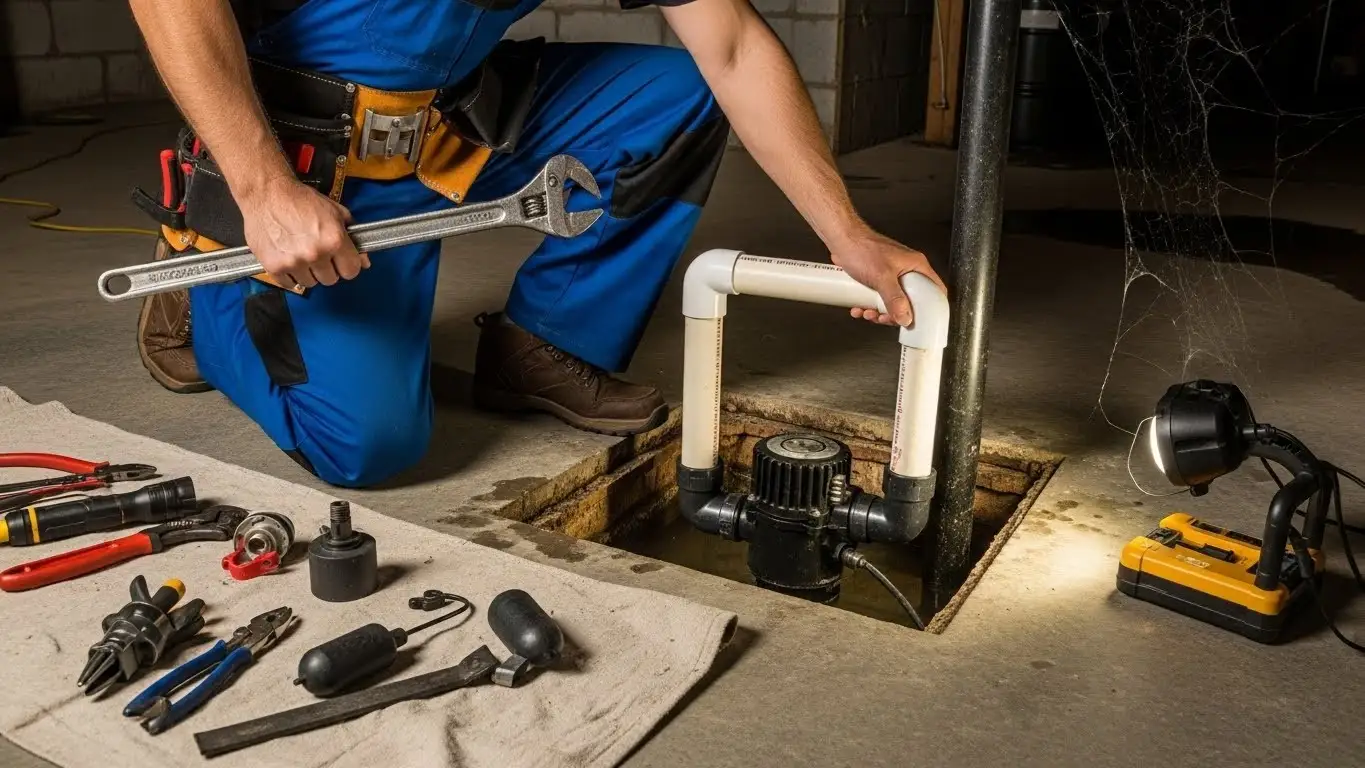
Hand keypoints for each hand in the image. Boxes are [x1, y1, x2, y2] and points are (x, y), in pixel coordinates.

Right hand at [238, 176, 369, 288]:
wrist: (266, 193)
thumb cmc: (300, 200)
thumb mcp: (335, 212)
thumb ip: (352, 237)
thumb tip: (364, 260)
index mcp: (334, 240)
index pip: (352, 271)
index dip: (347, 265)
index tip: (341, 261)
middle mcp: (315, 254)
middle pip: (331, 279)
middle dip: (327, 269)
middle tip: (318, 254)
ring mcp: (294, 262)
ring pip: (310, 283)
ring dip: (308, 272)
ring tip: (300, 253)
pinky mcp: (274, 267)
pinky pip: (289, 284)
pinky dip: (289, 275)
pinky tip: (288, 258)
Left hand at [831, 229, 946, 326]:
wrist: (840, 240)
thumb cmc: (862, 248)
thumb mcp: (882, 278)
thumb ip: (894, 299)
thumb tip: (905, 318)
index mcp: (915, 265)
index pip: (934, 289)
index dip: (932, 307)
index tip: (922, 320)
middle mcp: (906, 270)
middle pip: (910, 300)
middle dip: (896, 313)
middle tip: (886, 318)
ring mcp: (891, 275)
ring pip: (892, 301)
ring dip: (879, 312)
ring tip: (868, 313)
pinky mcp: (877, 278)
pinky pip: (877, 298)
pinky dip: (868, 306)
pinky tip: (859, 308)